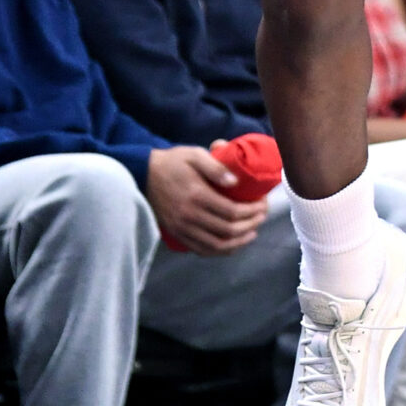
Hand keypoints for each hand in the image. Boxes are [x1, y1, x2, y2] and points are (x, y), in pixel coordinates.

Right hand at [147, 145, 267, 252]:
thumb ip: (216, 167)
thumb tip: (235, 182)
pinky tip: (232, 245)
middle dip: (251, 224)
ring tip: (252, 233)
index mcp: (196, 196)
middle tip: (262, 216)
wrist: (142, 175)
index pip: (232, 211)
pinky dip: (220, 251)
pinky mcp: (177, 234)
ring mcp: (182, 228)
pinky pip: (201, 250)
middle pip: (228, 230)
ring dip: (238, 242)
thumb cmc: (172, 162)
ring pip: (216, 245)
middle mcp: (189, 216)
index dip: (252, 211)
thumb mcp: (194, 155)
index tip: (263, 204)